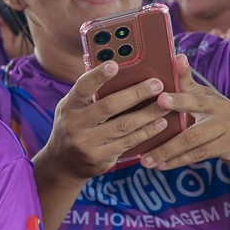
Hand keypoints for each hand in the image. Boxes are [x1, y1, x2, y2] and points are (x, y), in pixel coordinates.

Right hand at [36, 60, 170, 182]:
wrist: (63, 165)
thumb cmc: (75, 127)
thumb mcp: (73, 109)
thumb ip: (91, 95)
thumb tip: (122, 73)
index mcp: (69, 106)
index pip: (82, 87)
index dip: (97, 76)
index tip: (114, 64)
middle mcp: (74, 125)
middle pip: (109, 106)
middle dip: (136, 94)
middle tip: (157, 84)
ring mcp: (86, 144)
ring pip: (123, 126)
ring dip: (148, 114)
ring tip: (166, 104)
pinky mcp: (99, 159)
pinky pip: (128, 143)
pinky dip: (147, 132)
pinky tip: (160, 124)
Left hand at [139, 54, 229, 174]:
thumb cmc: (221, 120)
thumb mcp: (208, 103)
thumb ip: (188, 88)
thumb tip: (173, 60)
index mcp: (210, 96)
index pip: (193, 82)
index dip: (183, 73)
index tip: (175, 60)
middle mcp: (220, 108)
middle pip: (195, 105)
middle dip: (177, 103)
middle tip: (159, 101)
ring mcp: (226, 127)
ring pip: (191, 138)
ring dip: (166, 149)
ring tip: (146, 159)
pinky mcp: (228, 147)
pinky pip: (198, 154)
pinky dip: (177, 160)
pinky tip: (161, 165)